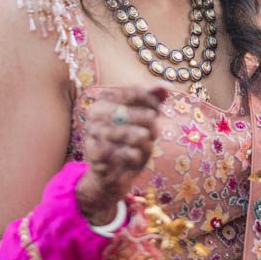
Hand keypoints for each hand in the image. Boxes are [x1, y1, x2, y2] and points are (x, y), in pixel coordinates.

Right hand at [76, 86, 165, 225]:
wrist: (114, 172)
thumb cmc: (131, 139)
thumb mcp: (145, 118)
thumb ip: (155, 99)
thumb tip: (167, 87)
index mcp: (105, 98)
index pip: (132, 92)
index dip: (150, 100)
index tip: (158, 111)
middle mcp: (94, 112)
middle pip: (126, 111)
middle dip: (147, 121)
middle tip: (154, 130)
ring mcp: (92, 133)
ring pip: (123, 132)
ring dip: (142, 139)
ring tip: (146, 141)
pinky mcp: (94, 154)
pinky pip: (119, 152)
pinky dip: (133, 155)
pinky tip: (136, 155)